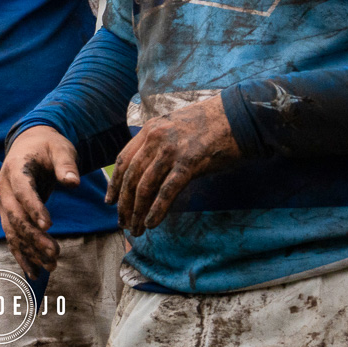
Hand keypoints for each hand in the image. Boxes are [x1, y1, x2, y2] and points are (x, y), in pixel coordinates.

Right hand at [0, 126, 80, 279]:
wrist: (28, 144)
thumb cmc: (47, 146)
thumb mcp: (60, 148)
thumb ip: (66, 165)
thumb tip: (73, 182)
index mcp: (14, 169)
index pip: (22, 191)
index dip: (34, 209)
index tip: (48, 226)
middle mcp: (2, 188)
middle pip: (15, 216)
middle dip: (34, 237)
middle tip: (54, 254)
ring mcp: (2, 203)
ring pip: (12, 231)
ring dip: (29, 250)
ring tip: (51, 266)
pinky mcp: (6, 214)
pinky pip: (12, 237)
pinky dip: (22, 255)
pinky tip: (33, 272)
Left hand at [106, 96, 240, 234]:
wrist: (237, 117)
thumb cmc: (209, 124)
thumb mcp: (174, 127)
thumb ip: (158, 144)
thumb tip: (147, 171)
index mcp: (150, 129)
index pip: (124, 160)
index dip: (115, 184)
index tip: (110, 202)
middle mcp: (156, 138)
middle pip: (131, 177)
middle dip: (124, 204)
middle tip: (122, 223)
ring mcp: (172, 151)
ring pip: (145, 187)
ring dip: (138, 212)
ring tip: (136, 229)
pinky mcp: (189, 163)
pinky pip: (166, 192)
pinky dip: (156, 210)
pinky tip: (151, 224)